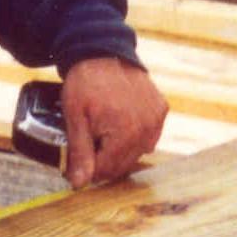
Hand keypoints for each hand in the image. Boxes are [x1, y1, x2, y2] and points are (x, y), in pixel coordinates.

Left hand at [58, 56, 168, 186]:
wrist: (103, 52)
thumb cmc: (86, 83)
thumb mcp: (75, 118)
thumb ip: (79, 153)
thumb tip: (79, 184)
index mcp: (126, 132)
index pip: (107, 170)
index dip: (88, 168)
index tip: (77, 159)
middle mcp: (147, 128)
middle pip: (123, 165)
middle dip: (104, 159)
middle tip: (89, 142)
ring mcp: (156, 119)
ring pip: (137, 153)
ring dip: (120, 149)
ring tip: (104, 131)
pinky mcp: (161, 110)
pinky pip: (148, 137)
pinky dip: (134, 136)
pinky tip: (120, 123)